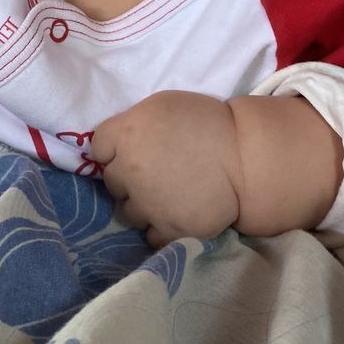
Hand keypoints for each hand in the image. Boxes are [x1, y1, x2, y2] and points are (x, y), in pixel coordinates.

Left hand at [90, 92, 241, 247]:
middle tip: (155, 173)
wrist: (244, 157)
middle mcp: (128, 170)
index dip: (114, 149)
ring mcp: (146, 203)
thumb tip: (119, 143)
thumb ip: (133, 124)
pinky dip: (160, 229)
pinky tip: (175, 216)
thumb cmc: (207, 123)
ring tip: (167, 197)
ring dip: (142, 206)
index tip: (132, 150)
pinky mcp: (166, 230)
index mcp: (126, 134)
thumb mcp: (161, 107)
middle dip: (128, 178)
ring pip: (127, 212)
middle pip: (111, 181)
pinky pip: (149, 236)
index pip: (98, 147)